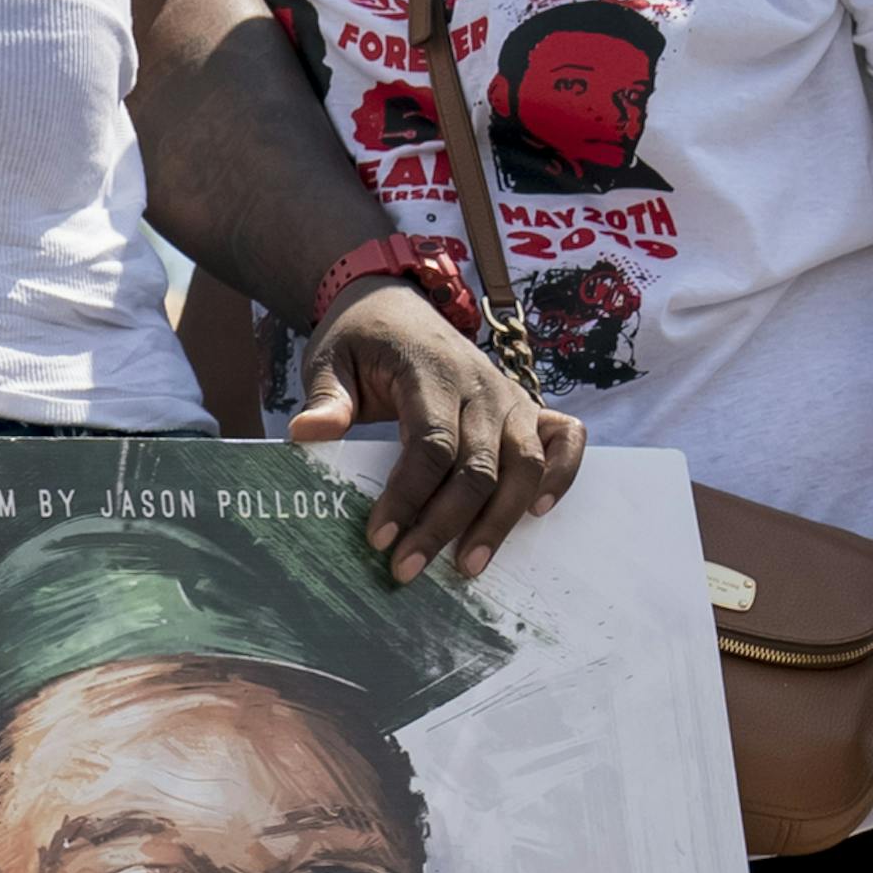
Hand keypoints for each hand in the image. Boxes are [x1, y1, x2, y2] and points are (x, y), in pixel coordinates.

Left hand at [289, 277, 584, 579]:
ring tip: (467, 567)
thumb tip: (307, 434)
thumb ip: (326, 397)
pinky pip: (565, 440)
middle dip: (445, 525)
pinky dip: (562, 475)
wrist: (395, 303)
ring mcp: (510, 397)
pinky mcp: (527, 406)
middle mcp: (482, 385)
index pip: (431, 442)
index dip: (408, 495)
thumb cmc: (362, 339)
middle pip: (479, 465)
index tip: (379, 538)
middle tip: (407, 570)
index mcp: (432, 372)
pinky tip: (536, 513)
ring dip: (500, 520)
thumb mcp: (330, 359)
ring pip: (524, 464)